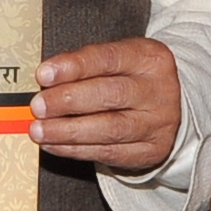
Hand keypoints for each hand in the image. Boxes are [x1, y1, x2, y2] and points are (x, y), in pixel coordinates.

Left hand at [34, 36, 180, 175]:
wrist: (173, 107)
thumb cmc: (132, 79)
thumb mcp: (119, 61)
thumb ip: (86, 66)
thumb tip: (45, 79)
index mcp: (149, 58)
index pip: (108, 58)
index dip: (74, 67)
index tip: (44, 75)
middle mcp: (158, 90)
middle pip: (111, 95)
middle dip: (68, 101)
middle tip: (38, 106)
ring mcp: (157, 123)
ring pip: (110, 128)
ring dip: (68, 131)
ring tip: (39, 130)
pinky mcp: (151, 150)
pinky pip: (109, 153)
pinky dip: (76, 150)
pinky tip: (54, 145)